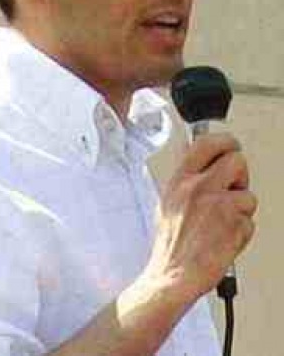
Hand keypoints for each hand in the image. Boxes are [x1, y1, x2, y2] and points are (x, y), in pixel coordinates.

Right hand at [145, 133, 257, 301]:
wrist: (174, 274)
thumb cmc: (170, 243)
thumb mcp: (168, 201)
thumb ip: (185, 180)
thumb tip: (197, 161)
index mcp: (181, 179)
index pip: (207, 143)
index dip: (226, 142)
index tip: (230, 147)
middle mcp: (200, 187)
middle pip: (237, 160)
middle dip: (240, 174)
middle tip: (233, 188)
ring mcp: (219, 206)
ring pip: (248, 195)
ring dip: (241, 209)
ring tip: (221, 223)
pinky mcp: (236, 226)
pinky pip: (250, 221)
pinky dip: (242, 231)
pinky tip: (224, 238)